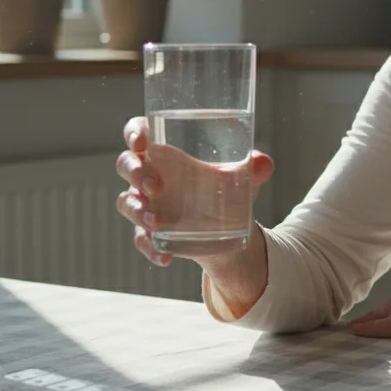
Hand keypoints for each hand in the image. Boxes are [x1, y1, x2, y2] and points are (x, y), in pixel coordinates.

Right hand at [115, 116, 274, 267]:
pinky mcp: (150, 232)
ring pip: (126, 202)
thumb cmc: (226, 190)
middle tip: (156, 186)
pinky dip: (149, 248)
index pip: (139, 133)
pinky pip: (140, 239)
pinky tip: (165, 257)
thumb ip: (253, 169)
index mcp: (167, 153)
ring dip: (137, 211)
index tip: (142, 141)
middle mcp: (150, 176)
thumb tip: (263, 163)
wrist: (228, 229)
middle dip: (136, 173)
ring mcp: (147, 204)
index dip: (134, 132)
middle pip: (126, 165)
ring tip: (159, 221)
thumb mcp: (242, 179)